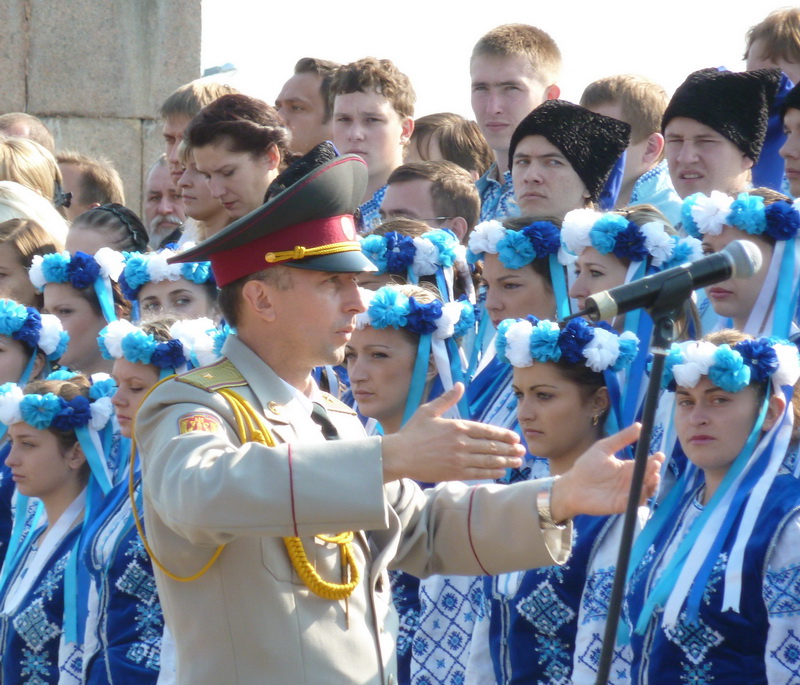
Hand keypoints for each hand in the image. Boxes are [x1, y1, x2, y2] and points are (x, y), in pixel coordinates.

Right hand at [381, 383, 524, 482]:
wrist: (399, 455)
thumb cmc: (412, 432)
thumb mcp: (428, 411)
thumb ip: (446, 399)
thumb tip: (459, 385)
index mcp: (457, 426)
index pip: (486, 430)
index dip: (503, 435)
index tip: (515, 437)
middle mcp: (461, 443)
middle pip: (491, 446)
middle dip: (509, 449)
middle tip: (522, 451)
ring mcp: (459, 459)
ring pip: (488, 460)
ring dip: (505, 461)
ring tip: (517, 461)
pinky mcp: (454, 473)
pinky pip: (478, 473)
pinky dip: (492, 472)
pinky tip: (501, 471)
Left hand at [549, 423, 663, 521]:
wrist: (572, 485)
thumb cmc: (587, 466)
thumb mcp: (604, 447)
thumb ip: (621, 438)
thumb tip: (640, 425)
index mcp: (628, 467)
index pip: (646, 463)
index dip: (654, 459)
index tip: (659, 454)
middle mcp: (630, 481)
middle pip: (648, 476)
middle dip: (654, 470)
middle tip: (655, 464)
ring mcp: (627, 493)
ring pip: (646, 490)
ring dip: (652, 484)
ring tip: (653, 476)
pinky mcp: (622, 505)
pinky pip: (635, 502)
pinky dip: (640, 497)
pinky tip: (641, 489)